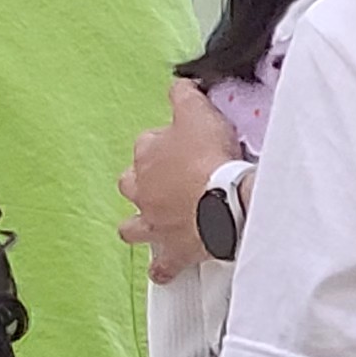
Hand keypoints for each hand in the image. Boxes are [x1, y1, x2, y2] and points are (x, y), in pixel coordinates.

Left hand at [116, 78, 238, 283]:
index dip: (164, 144)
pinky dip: (162, 270)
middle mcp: (143, 190)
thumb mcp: (197, 113)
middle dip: (142, 185)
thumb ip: (184, 96)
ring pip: (133, 228)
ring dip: (140, 227)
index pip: (147, 144)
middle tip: (164, 186)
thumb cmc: (210, 157)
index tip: (182, 146)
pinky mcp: (173, 251)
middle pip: (131, 185)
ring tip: (151, 227)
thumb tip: (178, 84)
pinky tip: (163, 272)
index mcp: (146, 156)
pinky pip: (161, 267)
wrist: (224, 202)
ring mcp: (155, 223)